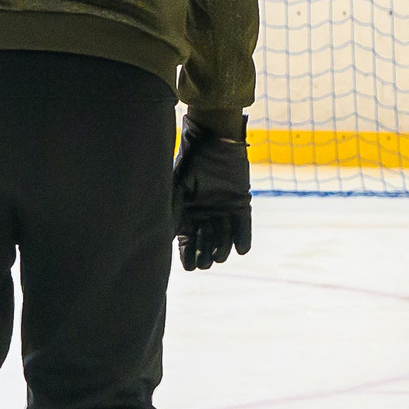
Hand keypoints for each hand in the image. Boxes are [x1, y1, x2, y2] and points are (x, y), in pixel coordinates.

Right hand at [172, 116, 252, 271]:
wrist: (214, 142)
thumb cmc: (192, 162)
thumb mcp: (177, 188)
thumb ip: (172, 212)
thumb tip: (165, 238)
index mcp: (187, 213)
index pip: (187, 241)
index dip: (188, 255)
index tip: (190, 267)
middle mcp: (205, 214)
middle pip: (205, 243)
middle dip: (205, 255)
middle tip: (205, 263)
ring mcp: (224, 210)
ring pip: (224, 238)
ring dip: (222, 248)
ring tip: (219, 255)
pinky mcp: (241, 204)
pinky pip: (244, 227)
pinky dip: (243, 238)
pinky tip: (240, 248)